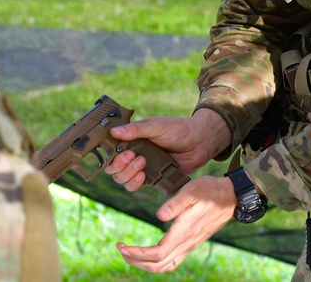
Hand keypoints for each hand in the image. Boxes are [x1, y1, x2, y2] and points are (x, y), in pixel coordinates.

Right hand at [105, 109, 230, 190]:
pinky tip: (144, 176)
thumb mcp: (156, 126)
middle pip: (114, 168)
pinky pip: (136, 186)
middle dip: (119, 165)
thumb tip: (114, 131)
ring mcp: (142, 167)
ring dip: (128, 174)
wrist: (200, 141)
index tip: (121, 151)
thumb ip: (135, 130)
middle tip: (132, 156)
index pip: (111, 150)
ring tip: (142, 163)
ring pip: (123, 179)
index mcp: (132, 139)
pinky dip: (136, 183)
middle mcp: (134, 154)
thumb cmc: (179, 129)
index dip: (110, 154)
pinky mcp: (152, 177)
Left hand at [116, 175, 237, 272]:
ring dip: (145, 264)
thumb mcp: (193, 190)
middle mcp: (187, 242)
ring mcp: (190, 244)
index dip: (137, 254)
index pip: (158, 253)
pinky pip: (172, 261)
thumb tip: (159, 215)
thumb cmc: (211, 190)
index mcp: (185, 231)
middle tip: (121, 249)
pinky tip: (150, 253)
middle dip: (136, 261)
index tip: (122, 246)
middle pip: (158, 265)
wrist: (231, 196)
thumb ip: (176, 203)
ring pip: (165, 266)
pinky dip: (157, 262)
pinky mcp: (192, 242)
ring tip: (131, 253)